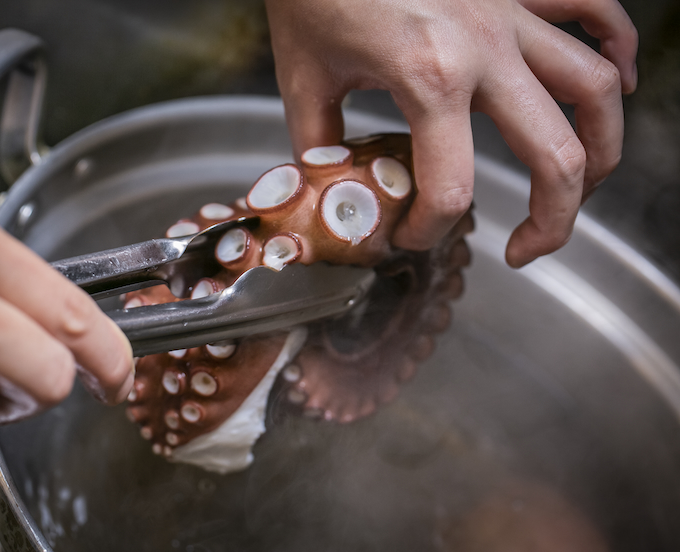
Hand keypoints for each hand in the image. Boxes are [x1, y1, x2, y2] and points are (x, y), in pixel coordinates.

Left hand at [265, 0, 637, 266]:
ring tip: (579, 188)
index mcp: (429, 79)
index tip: (409, 236)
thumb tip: (329, 189)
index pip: (450, 188)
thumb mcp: (304, 77)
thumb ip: (319, 144)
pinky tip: (613, 83)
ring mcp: (510, 16)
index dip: (428, 231)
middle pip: (556, 156)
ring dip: (600, 149)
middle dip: (552, 221)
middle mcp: (485, 50)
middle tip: (526, 250)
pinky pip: (594, 10)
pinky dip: (614, 49)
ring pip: (594, 91)